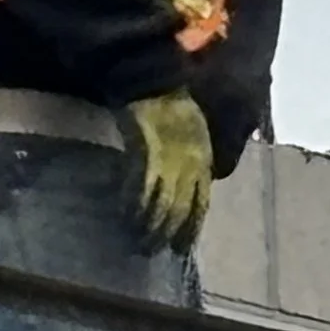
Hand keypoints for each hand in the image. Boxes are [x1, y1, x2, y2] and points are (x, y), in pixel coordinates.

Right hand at [123, 90, 212, 251]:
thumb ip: (195, 157)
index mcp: (202, 161)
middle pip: (180, 208)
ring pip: (161, 201)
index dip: (190, 227)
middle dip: (168, 232)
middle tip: (153, 251)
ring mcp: (168, 159)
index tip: (180, 247)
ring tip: (138, 241)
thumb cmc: (177, 103)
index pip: (199, 203)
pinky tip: (127, 213)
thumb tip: (197, 179)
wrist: (159, 79)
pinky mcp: (146, 150)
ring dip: (150, 224)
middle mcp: (189, 165)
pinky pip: (141, 183)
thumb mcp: (198, 132)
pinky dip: (134, 200)